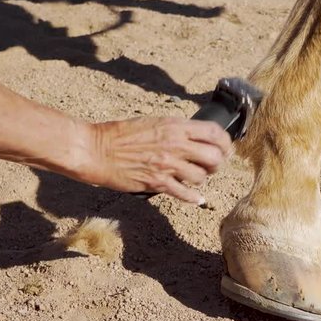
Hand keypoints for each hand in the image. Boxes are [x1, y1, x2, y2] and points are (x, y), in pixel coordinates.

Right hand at [77, 117, 231, 203]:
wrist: (95, 149)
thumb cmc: (120, 134)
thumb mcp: (153, 122)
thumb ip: (176, 130)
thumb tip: (195, 139)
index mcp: (175, 126)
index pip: (214, 133)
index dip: (225, 143)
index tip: (224, 148)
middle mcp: (175, 145)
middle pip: (215, 158)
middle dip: (217, 164)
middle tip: (211, 166)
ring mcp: (167, 165)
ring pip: (201, 177)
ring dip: (201, 179)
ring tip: (193, 177)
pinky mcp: (157, 183)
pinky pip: (185, 194)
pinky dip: (193, 197)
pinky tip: (196, 198)